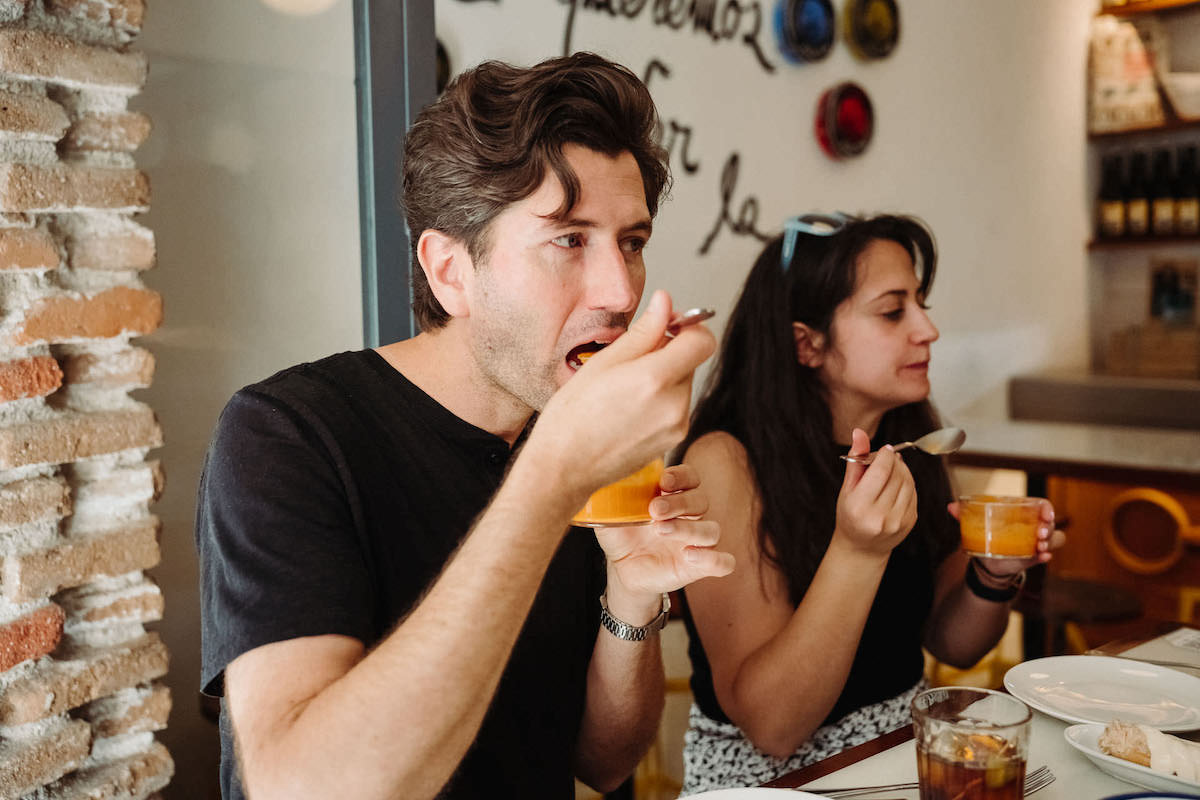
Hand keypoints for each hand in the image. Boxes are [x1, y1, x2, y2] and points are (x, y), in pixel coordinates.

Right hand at [529, 291, 715, 501]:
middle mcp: (673, 404)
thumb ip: (643, 332)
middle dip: (668, 354)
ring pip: (683, 384)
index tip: (668, 327)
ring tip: (625, 390)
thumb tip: (665, 303)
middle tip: (631, 362)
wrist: (564, 467)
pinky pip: (676, 407)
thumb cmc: (573, 416)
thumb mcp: (604, 363)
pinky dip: (660, 401)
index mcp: (655, 378)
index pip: (703, 341)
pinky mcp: (673, 441)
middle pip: (691, 361)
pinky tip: (629, 409)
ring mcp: (676, 426)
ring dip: (663, 378)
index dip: (689, 328)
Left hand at [596, 463, 734, 607]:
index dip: (682, 476)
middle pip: (702, 500)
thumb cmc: (620, 535)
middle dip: (680, 502)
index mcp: (673, 496)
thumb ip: (607, 496)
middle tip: (654, 510)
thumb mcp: (609, 513)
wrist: (621, 570)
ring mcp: (697, 542)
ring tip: (661, 530)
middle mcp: (690, 516)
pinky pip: (724, 562)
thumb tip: (596, 475)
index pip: (691, 478)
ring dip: (689, 528)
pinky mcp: (700, 566)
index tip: (663, 481)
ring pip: (712, 530)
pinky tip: (689, 556)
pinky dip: (713, 558)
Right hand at [832, 428, 916, 556]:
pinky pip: (914, 494)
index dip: (886, 455)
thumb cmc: (850, 515)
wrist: (862, 548)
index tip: (886, 450)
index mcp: (859, 506)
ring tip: (892, 470)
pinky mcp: (909, 523)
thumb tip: (859, 432)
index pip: (881, 471)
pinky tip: (898, 485)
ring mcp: (897, 521)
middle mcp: (879, 516)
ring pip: (908, 483)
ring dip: (903, 471)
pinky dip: (908, 484)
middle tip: (888, 458)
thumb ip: (856, 460)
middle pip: (896, 475)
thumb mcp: (847, 488)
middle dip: (895, 462)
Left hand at [947, 498, 1063, 577]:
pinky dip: (1045, 556)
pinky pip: (1046, 555)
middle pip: (1050, 522)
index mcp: (1023, 513)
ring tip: (1040, 545)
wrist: (988, 559)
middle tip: (1039, 532)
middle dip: (1048, 527)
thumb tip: (950, 506)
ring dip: (1050, 541)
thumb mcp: (977, 524)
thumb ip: (965, 515)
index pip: (1042, 505)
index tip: (1045, 514)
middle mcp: (1034, 526)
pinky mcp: (1035, 557)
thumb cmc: (988, 534)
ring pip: (1055, 538)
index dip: (1047, 508)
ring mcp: (1036, 542)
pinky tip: (1042, 556)